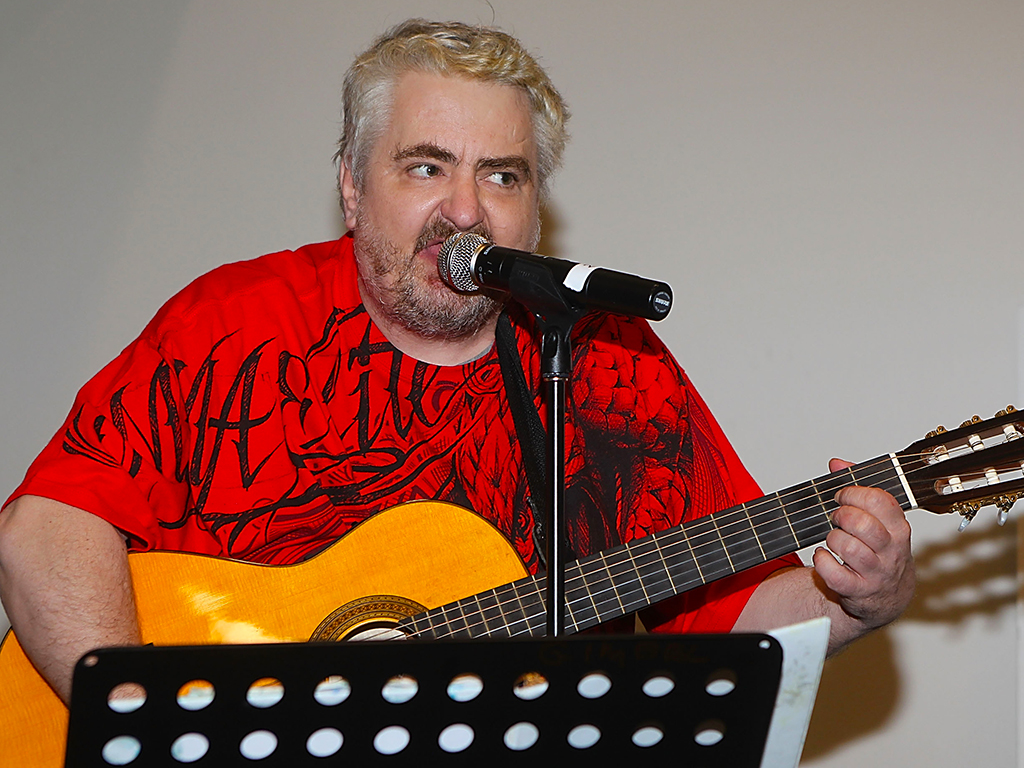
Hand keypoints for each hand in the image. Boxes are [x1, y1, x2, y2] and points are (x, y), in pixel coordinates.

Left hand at [812, 458, 914, 630]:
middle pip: (863, 523)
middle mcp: (891, 550)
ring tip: (834, 539)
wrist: (885, 597)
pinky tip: (824, 557)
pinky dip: (822, 562)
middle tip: (837, 519)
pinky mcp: (858, 591)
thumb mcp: (877, 520)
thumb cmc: (879, 553)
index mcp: (897, 528)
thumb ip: (858, 489)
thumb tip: (837, 464)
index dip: (853, 493)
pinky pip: (834, 574)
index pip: (879, 500)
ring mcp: (876, 572)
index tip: (842, 496)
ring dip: (833, 539)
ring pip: (849, 547)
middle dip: (841, 515)